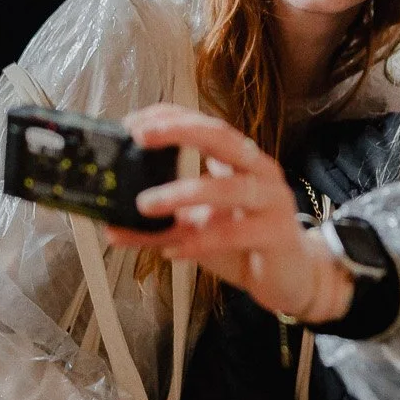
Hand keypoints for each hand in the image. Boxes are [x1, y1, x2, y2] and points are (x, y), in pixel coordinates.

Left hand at [108, 106, 353, 322]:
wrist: (289, 279)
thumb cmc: (242, 245)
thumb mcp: (193, 231)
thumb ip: (155, 227)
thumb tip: (109, 227)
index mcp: (240, 160)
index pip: (205, 125)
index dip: (170, 119)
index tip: (132, 124)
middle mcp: (259, 171)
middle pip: (222, 137)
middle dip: (181, 132)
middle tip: (141, 137)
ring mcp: (272, 201)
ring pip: (229, 187)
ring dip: (184, 192)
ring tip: (146, 203)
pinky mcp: (277, 234)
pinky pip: (236, 233)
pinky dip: (202, 240)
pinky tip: (174, 251)